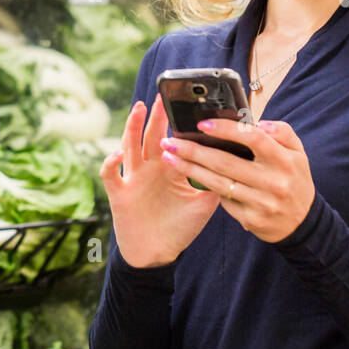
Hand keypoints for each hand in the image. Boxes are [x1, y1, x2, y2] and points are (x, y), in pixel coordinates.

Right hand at [100, 95, 220, 266]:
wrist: (156, 253)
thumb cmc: (179, 229)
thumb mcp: (203, 205)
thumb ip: (216, 184)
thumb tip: (237, 166)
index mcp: (170, 168)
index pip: (174, 139)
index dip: (179, 123)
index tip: (190, 105)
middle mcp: (150, 169)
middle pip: (152, 135)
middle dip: (157, 115)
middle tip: (163, 95)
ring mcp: (133, 179)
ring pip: (130, 146)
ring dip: (133, 126)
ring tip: (139, 108)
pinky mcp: (119, 193)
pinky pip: (111, 174)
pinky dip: (111, 162)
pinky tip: (118, 154)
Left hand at [159, 117, 314, 243]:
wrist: (301, 221)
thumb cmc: (293, 178)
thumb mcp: (297, 153)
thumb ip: (281, 132)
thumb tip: (259, 122)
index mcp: (285, 160)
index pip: (254, 139)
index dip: (227, 130)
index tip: (202, 124)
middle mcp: (273, 182)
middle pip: (226, 162)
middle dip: (193, 150)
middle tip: (170, 141)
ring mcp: (261, 203)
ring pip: (217, 183)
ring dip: (189, 169)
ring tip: (170, 157)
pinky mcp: (250, 219)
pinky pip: (222, 200)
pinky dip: (205, 187)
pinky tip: (188, 176)